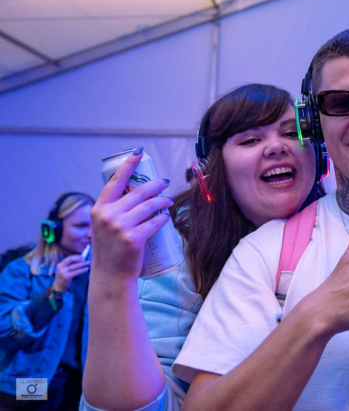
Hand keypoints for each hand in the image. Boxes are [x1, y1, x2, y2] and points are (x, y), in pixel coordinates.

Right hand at [53, 254, 89, 291]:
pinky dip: (82, 270)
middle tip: (85, 260)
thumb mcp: (64, 270)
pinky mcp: (66, 277)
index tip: (82, 257)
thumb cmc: (63, 277)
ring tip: (88, 263)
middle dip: (79, 259)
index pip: (68, 258)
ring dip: (82, 264)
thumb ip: (69, 265)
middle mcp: (60, 267)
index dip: (76, 257)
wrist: (58, 286)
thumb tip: (80, 260)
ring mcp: (63, 272)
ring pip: (74, 266)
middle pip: (70, 260)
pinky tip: (86, 269)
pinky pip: (76, 272)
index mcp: (60, 264)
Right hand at [90, 149, 173, 280]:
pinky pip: (155, 222)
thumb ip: (114, 211)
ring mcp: (121, 227)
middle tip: (165, 182)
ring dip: (163, 200)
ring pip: (149, 206)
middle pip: (138, 192)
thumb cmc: (110, 250)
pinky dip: (163, 218)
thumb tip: (135, 196)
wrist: (110, 276)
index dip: (128, 165)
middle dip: (155, 184)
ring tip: (169, 200)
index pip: (115, 181)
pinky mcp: (134, 238)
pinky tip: (167, 216)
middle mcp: (108, 215)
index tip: (138, 153)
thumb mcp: (104, 226)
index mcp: (99, 209)